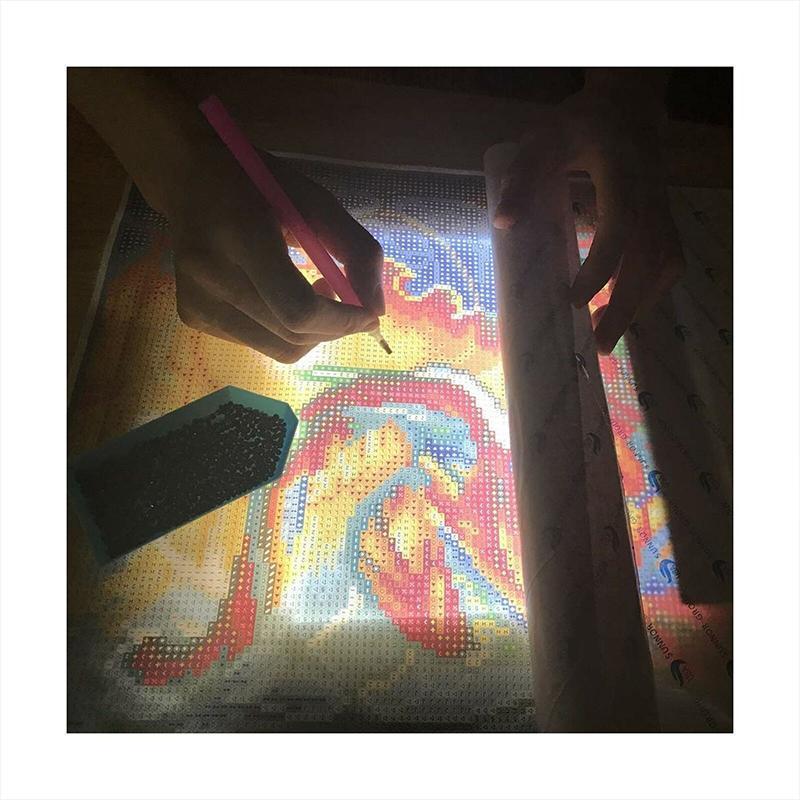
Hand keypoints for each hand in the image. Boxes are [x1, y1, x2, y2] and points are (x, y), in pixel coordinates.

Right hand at [168, 145, 383, 362]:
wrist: (190, 179)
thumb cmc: (261, 186)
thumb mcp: (318, 202)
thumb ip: (358, 251)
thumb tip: (376, 313)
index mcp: (241, 235)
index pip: (298, 309)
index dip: (342, 321)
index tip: (367, 314)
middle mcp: (210, 275)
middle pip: (293, 334)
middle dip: (335, 327)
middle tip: (343, 296)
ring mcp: (196, 301)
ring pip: (280, 349)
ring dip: (313, 332)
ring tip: (312, 293)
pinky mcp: (192, 317)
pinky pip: (260, 344)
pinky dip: (286, 330)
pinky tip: (280, 295)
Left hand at [493, 71, 685, 353]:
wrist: (627, 109)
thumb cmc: (579, 126)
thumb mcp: (542, 142)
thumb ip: (522, 179)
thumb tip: (502, 224)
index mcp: (622, 177)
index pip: (619, 229)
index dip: (601, 269)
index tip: (575, 302)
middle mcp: (650, 199)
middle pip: (650, 259)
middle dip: (626, 305)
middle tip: (600, 344)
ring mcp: (663, 211)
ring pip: (664, 266)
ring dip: (639, 304)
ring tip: (607, 335)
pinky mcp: (664, 220)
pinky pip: (668, 262)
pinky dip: (650, 292)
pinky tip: (623, 308)